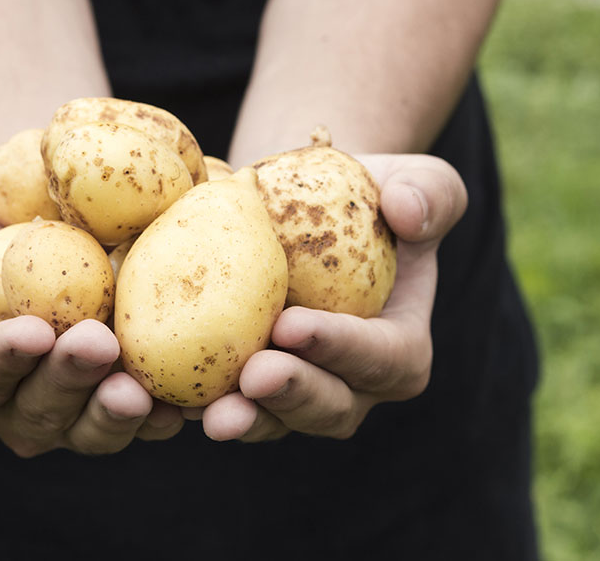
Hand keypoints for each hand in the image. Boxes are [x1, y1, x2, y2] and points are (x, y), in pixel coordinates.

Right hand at [0, 192, 183, 456]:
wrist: (36, 231)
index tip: (30, 332)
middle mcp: (15, 412)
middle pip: (40, 412)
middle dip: (68, 380)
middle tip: (96, 343)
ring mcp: (75, 416)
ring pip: (94, 430)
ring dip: (117, 413)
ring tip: (137, 387)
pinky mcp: (128, 404)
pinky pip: (149, 420)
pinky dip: (167, 412)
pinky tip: (184, 399)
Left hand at [185, 154, 467, 441]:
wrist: (303, 207)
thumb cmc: (370, 195)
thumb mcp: (417, 180)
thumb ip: (430, 194)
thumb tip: (408, 212)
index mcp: (401, 348)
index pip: (381, 357)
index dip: (341, 349)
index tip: (293, 325)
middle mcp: (352, 385)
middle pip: (329, 406)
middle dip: (291, 396)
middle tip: (254, 375)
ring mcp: (297, 393)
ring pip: (275, 420)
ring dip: (245, 417)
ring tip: (209, 410)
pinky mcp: (248, 388)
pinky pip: (226, 403)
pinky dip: (198, 404)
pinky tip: (168, 397)